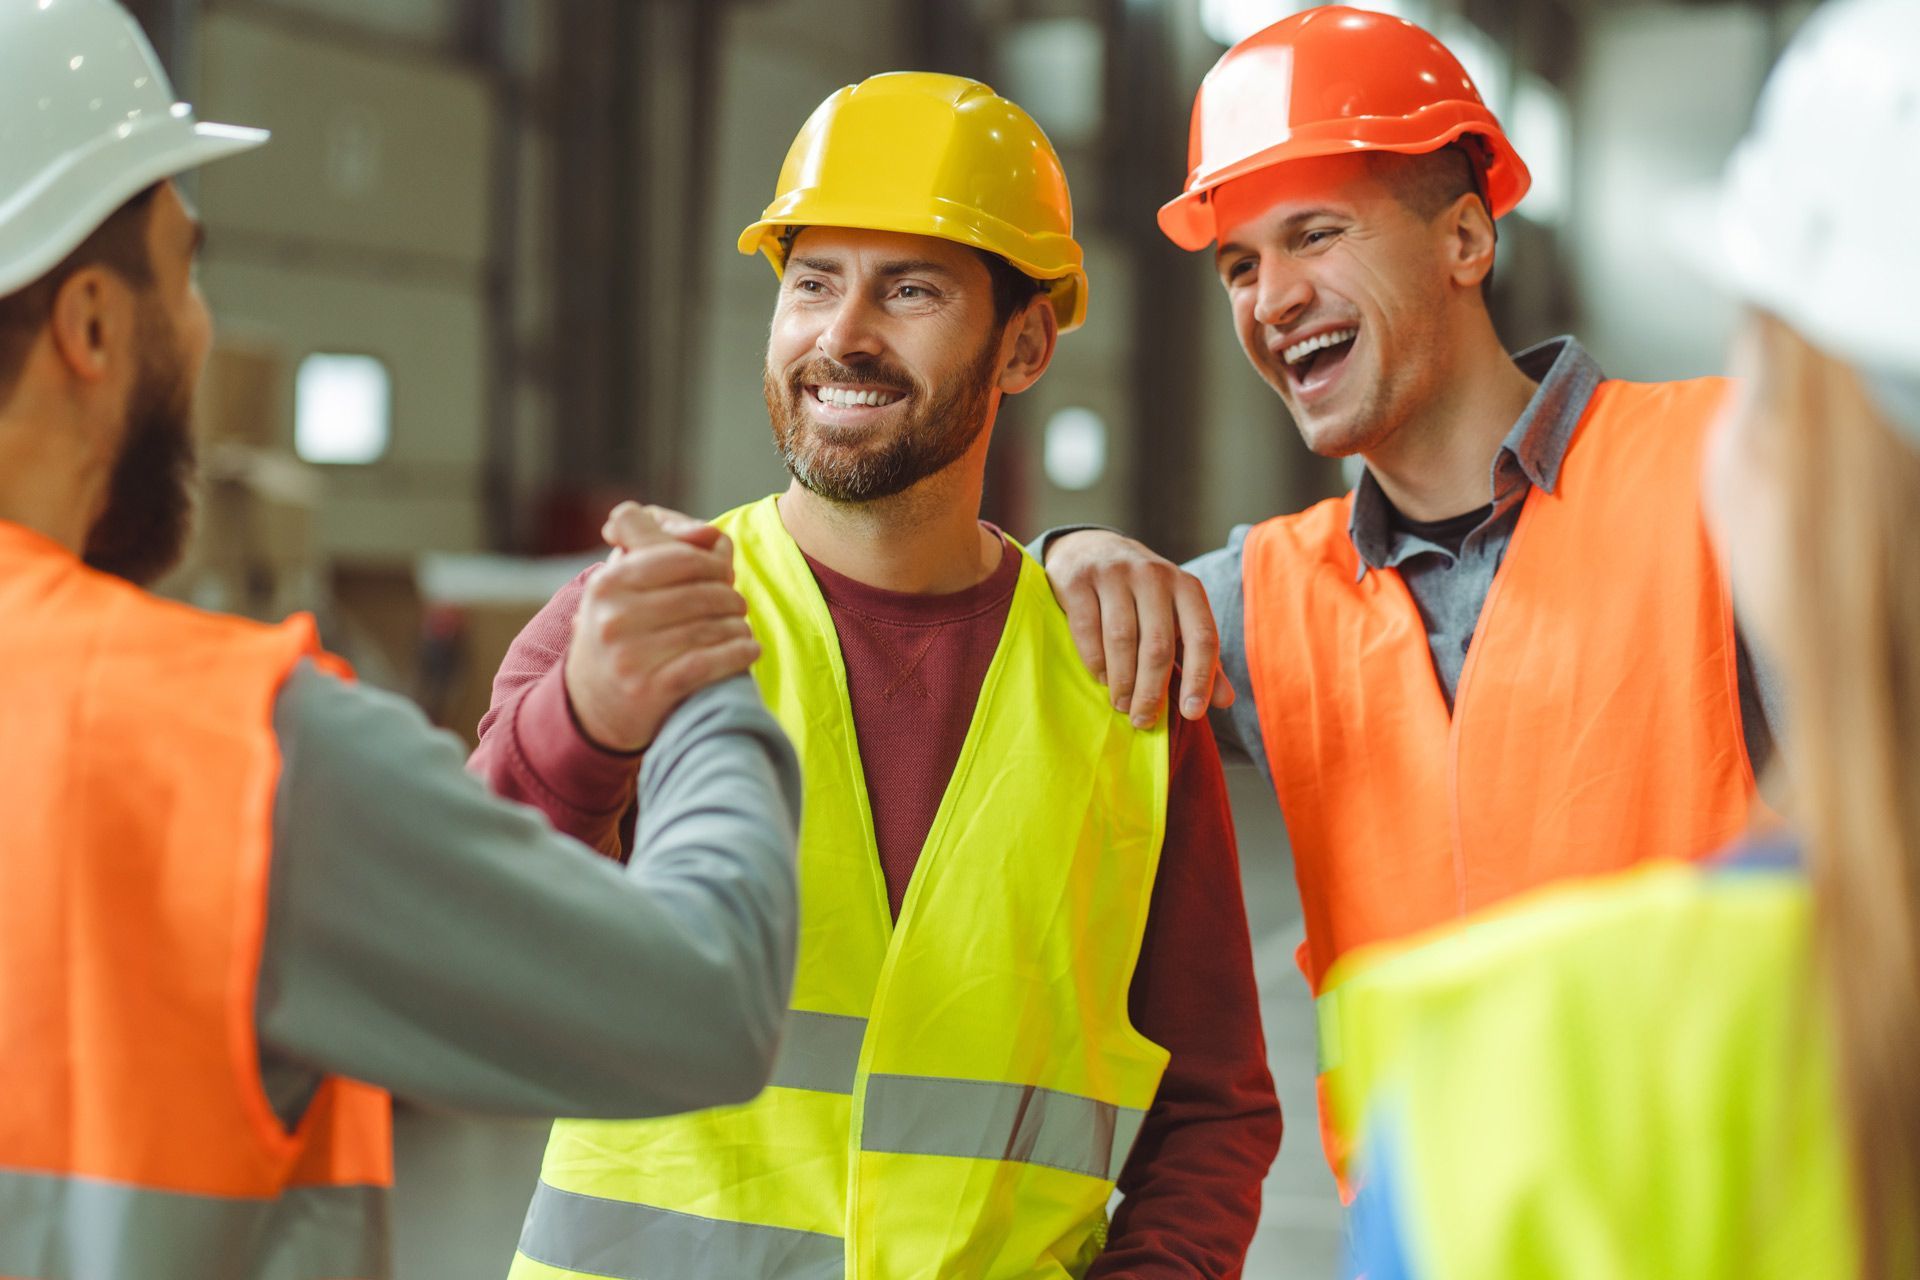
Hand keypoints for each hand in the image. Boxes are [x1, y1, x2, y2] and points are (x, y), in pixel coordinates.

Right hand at [563, 502, 759, 751]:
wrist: (591, 706)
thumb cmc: (620, 635)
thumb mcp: (621, 588)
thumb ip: (660, 549)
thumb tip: (714, 534)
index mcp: (607, 584)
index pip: (679, 558)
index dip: (713, 565)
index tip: (725, 575)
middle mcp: (613, 618)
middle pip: (698, 595)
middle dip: (729, 598)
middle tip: (738, 605)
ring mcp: (629, 656)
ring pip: (707, 628)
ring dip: (737, 627)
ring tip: (742, 629)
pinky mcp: (648, 690)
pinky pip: (707, 663)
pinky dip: (737, 654)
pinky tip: (750, 651)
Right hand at [1042, 530, 1233, 727]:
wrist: (1091, 548)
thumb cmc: (1142, 595)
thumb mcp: (1176, 616)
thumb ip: (1199, 657)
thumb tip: (1226, 701)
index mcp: (1186, 587)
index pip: (1202, 637)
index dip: (1200, 679)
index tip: (1192, 714)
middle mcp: (1154, 576)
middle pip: (1158, 645)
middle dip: (1151, 691)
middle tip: (1142, 720)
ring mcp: (1114, 574)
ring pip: (1122, 639)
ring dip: (1122, 681)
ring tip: (1121, 705)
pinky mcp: (1079, 579)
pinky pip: (1088, 629)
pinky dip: (1094, 660)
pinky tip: (1100, 678)